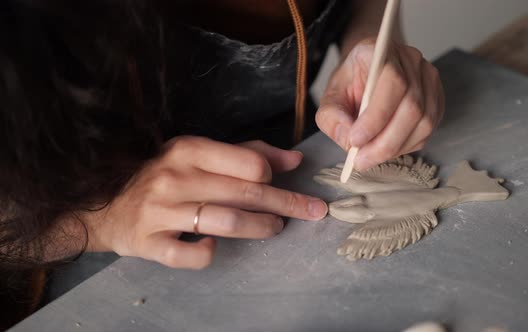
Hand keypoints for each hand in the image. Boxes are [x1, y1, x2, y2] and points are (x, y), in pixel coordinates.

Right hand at [84, 137, 327, 268]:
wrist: (108, 206)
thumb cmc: (163, 177)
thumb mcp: (199, 155)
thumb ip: (247, 154)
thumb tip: (294, 159)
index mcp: (188, 150)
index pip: (248, 164)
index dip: (272, 176)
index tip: (282, 183)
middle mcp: (175, 178)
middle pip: (245, 194)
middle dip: (288, 204)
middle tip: (312, 211)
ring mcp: (161, 212)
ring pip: (227, 223)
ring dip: (260, 227)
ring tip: (275, 228)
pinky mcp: (151, 243)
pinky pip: (193, 255)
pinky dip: (210, 253)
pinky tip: (215, 246)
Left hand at [316, 39, 444, 170]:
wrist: (367, 74)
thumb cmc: (350, 84)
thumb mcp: (330, 97)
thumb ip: (332, 117)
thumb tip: (348, 141)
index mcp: (383, 51)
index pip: (392, 82)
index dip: (375, 116)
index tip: (355, 140)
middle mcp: (412, 60)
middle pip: (412, 106)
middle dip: (384, 141)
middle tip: (361, 160)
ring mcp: (429, 80)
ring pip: (424, 122)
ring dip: (395, 147)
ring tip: (370, 157)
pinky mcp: (436, 100)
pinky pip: (428, 130)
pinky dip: (406, 146)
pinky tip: (386, 149)